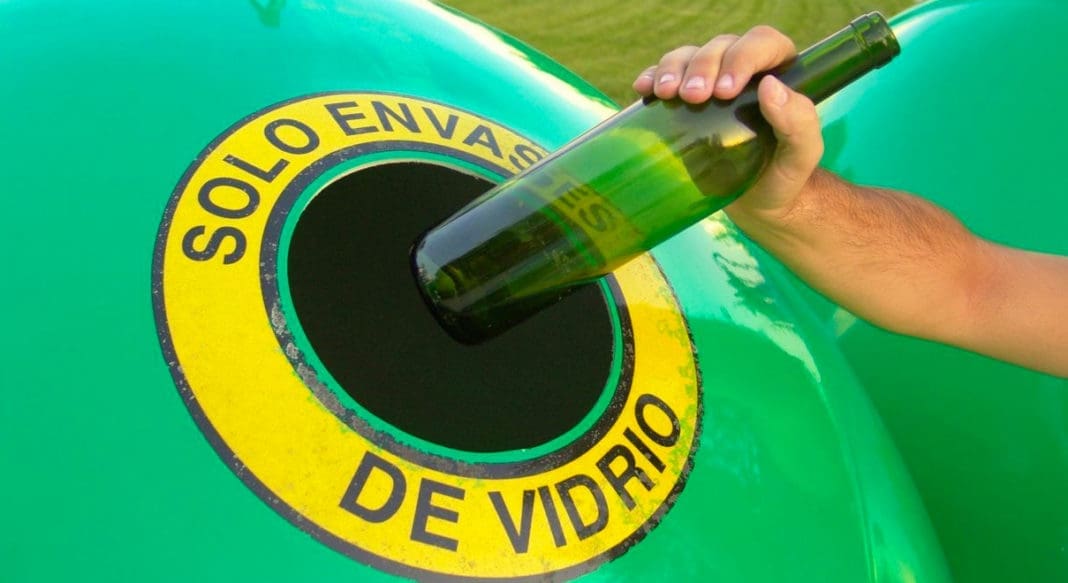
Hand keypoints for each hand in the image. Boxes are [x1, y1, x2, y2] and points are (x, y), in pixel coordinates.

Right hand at [632, 26, 824, 220]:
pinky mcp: (685, 101)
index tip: (725, 90)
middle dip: (702, 67)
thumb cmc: (784, 177)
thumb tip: (770, 86)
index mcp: (778, 72)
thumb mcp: (802, 156)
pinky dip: (652, 78)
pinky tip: (644, 89)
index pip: (761, 44)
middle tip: (693, 97)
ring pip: (689, 56)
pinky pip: (665, 76)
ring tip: (666, 94)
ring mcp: (711, 83)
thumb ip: (800, 122)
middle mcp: (743, 70)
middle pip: (720, 47)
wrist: (758, 204)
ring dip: (673, 69)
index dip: (741, 58)